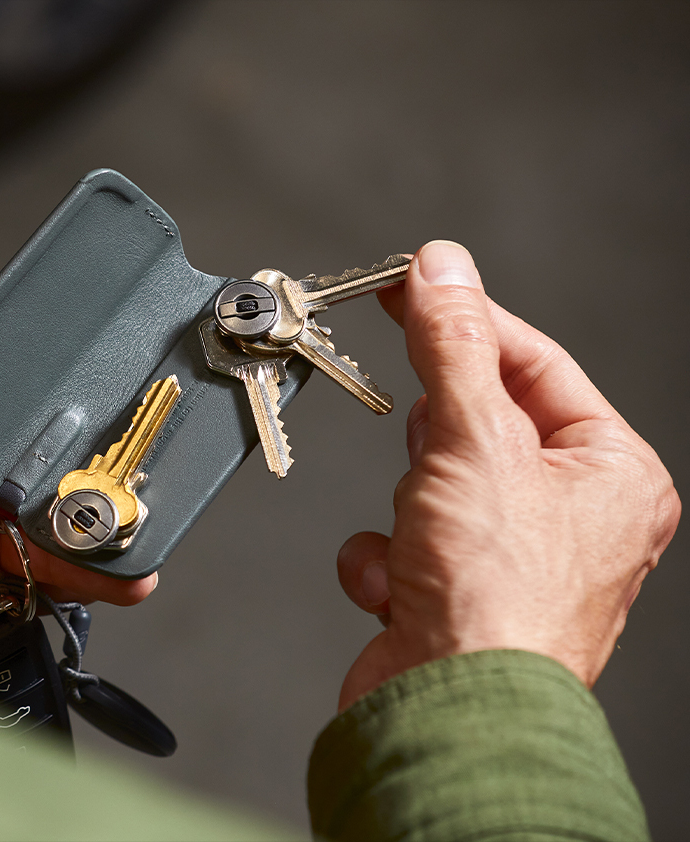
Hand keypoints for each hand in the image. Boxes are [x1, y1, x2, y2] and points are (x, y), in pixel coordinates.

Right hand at [335, 240, 679, 710]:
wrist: (446, 712)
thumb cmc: (495, 601)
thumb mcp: (473, 440)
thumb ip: (454, 344)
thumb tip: (443, 269)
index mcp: (610, 472)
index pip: (534, 362)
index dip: (468, 322)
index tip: (413, 285)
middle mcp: (571, 516)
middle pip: (478, 422)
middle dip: (436, 445)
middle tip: (434, 458)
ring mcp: (510, 558)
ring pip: (430, 480)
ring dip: (408, 506)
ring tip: (427, 539)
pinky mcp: (455, 591)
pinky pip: (402, 537)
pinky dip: (387, 557)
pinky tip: (405, 588)